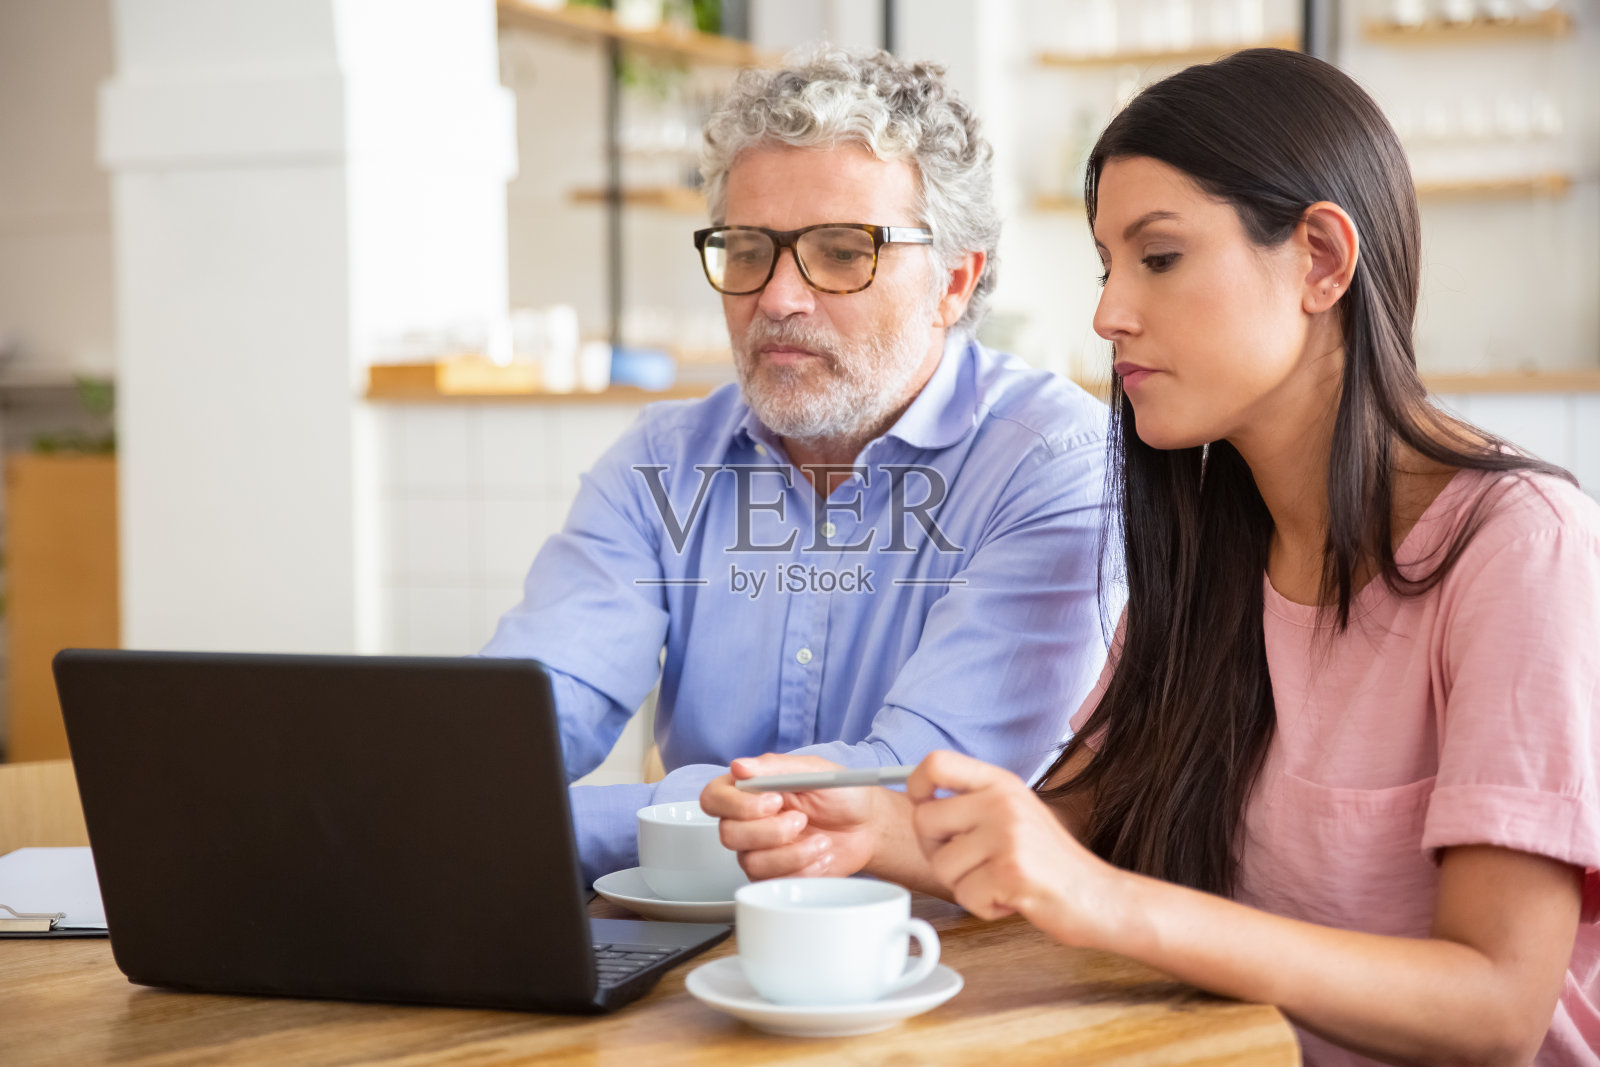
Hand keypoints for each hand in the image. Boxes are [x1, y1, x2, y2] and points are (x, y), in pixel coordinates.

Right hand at [699, 754, 881, 880]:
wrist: (867, 826)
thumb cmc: (840, 794)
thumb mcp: (813, 771)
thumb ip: (776, 767)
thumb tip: (739, 765)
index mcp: (750, 789)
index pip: (714, 798)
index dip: (736, 805)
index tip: (774, 801)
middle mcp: (748, 821)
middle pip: (728, 835)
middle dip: (771, 831)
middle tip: (801, 820)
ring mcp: (759, 851)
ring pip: (750, 862)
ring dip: (792, 853)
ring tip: (820, 841)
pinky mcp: (775, 875)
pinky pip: (773, 882)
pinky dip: (803, 870)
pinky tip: (821, 856)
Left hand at [907, 750, 1119, 946]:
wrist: (1099, 897)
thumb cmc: (1049, 862)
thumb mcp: (1014, 814)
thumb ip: (974, 803)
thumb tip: (920, 804)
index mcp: (1000, 783)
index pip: (936, 763)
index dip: (916, 785)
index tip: (923, 807)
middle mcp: (1002, 801)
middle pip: (924, 821)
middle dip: (936, 852)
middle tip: (969, 865)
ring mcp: (1008, 834)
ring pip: (941, 865)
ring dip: (964, 885)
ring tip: (998, 881)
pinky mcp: (1011, 871)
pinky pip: (964, 895)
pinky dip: (983, 907)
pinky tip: (1009, 899)